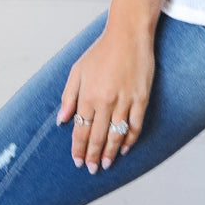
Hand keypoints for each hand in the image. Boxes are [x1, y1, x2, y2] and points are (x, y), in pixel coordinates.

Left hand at [58, 23, 155, 172]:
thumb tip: (62, 120)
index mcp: (87, 96)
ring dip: (109, 152)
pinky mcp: (141, 98)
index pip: (80, 130)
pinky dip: (130, 139)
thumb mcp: (77, 71)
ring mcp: (125, 100)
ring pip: (116, 135)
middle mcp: (105, 101)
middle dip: (92, 156)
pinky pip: (135, 124)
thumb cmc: (101, 51)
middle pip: (97, 136)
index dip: (78, 149)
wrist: (128, 35)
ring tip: (105, 165)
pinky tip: (125, 149)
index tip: (77, 161)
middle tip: (91, 169)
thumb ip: (68, 97)